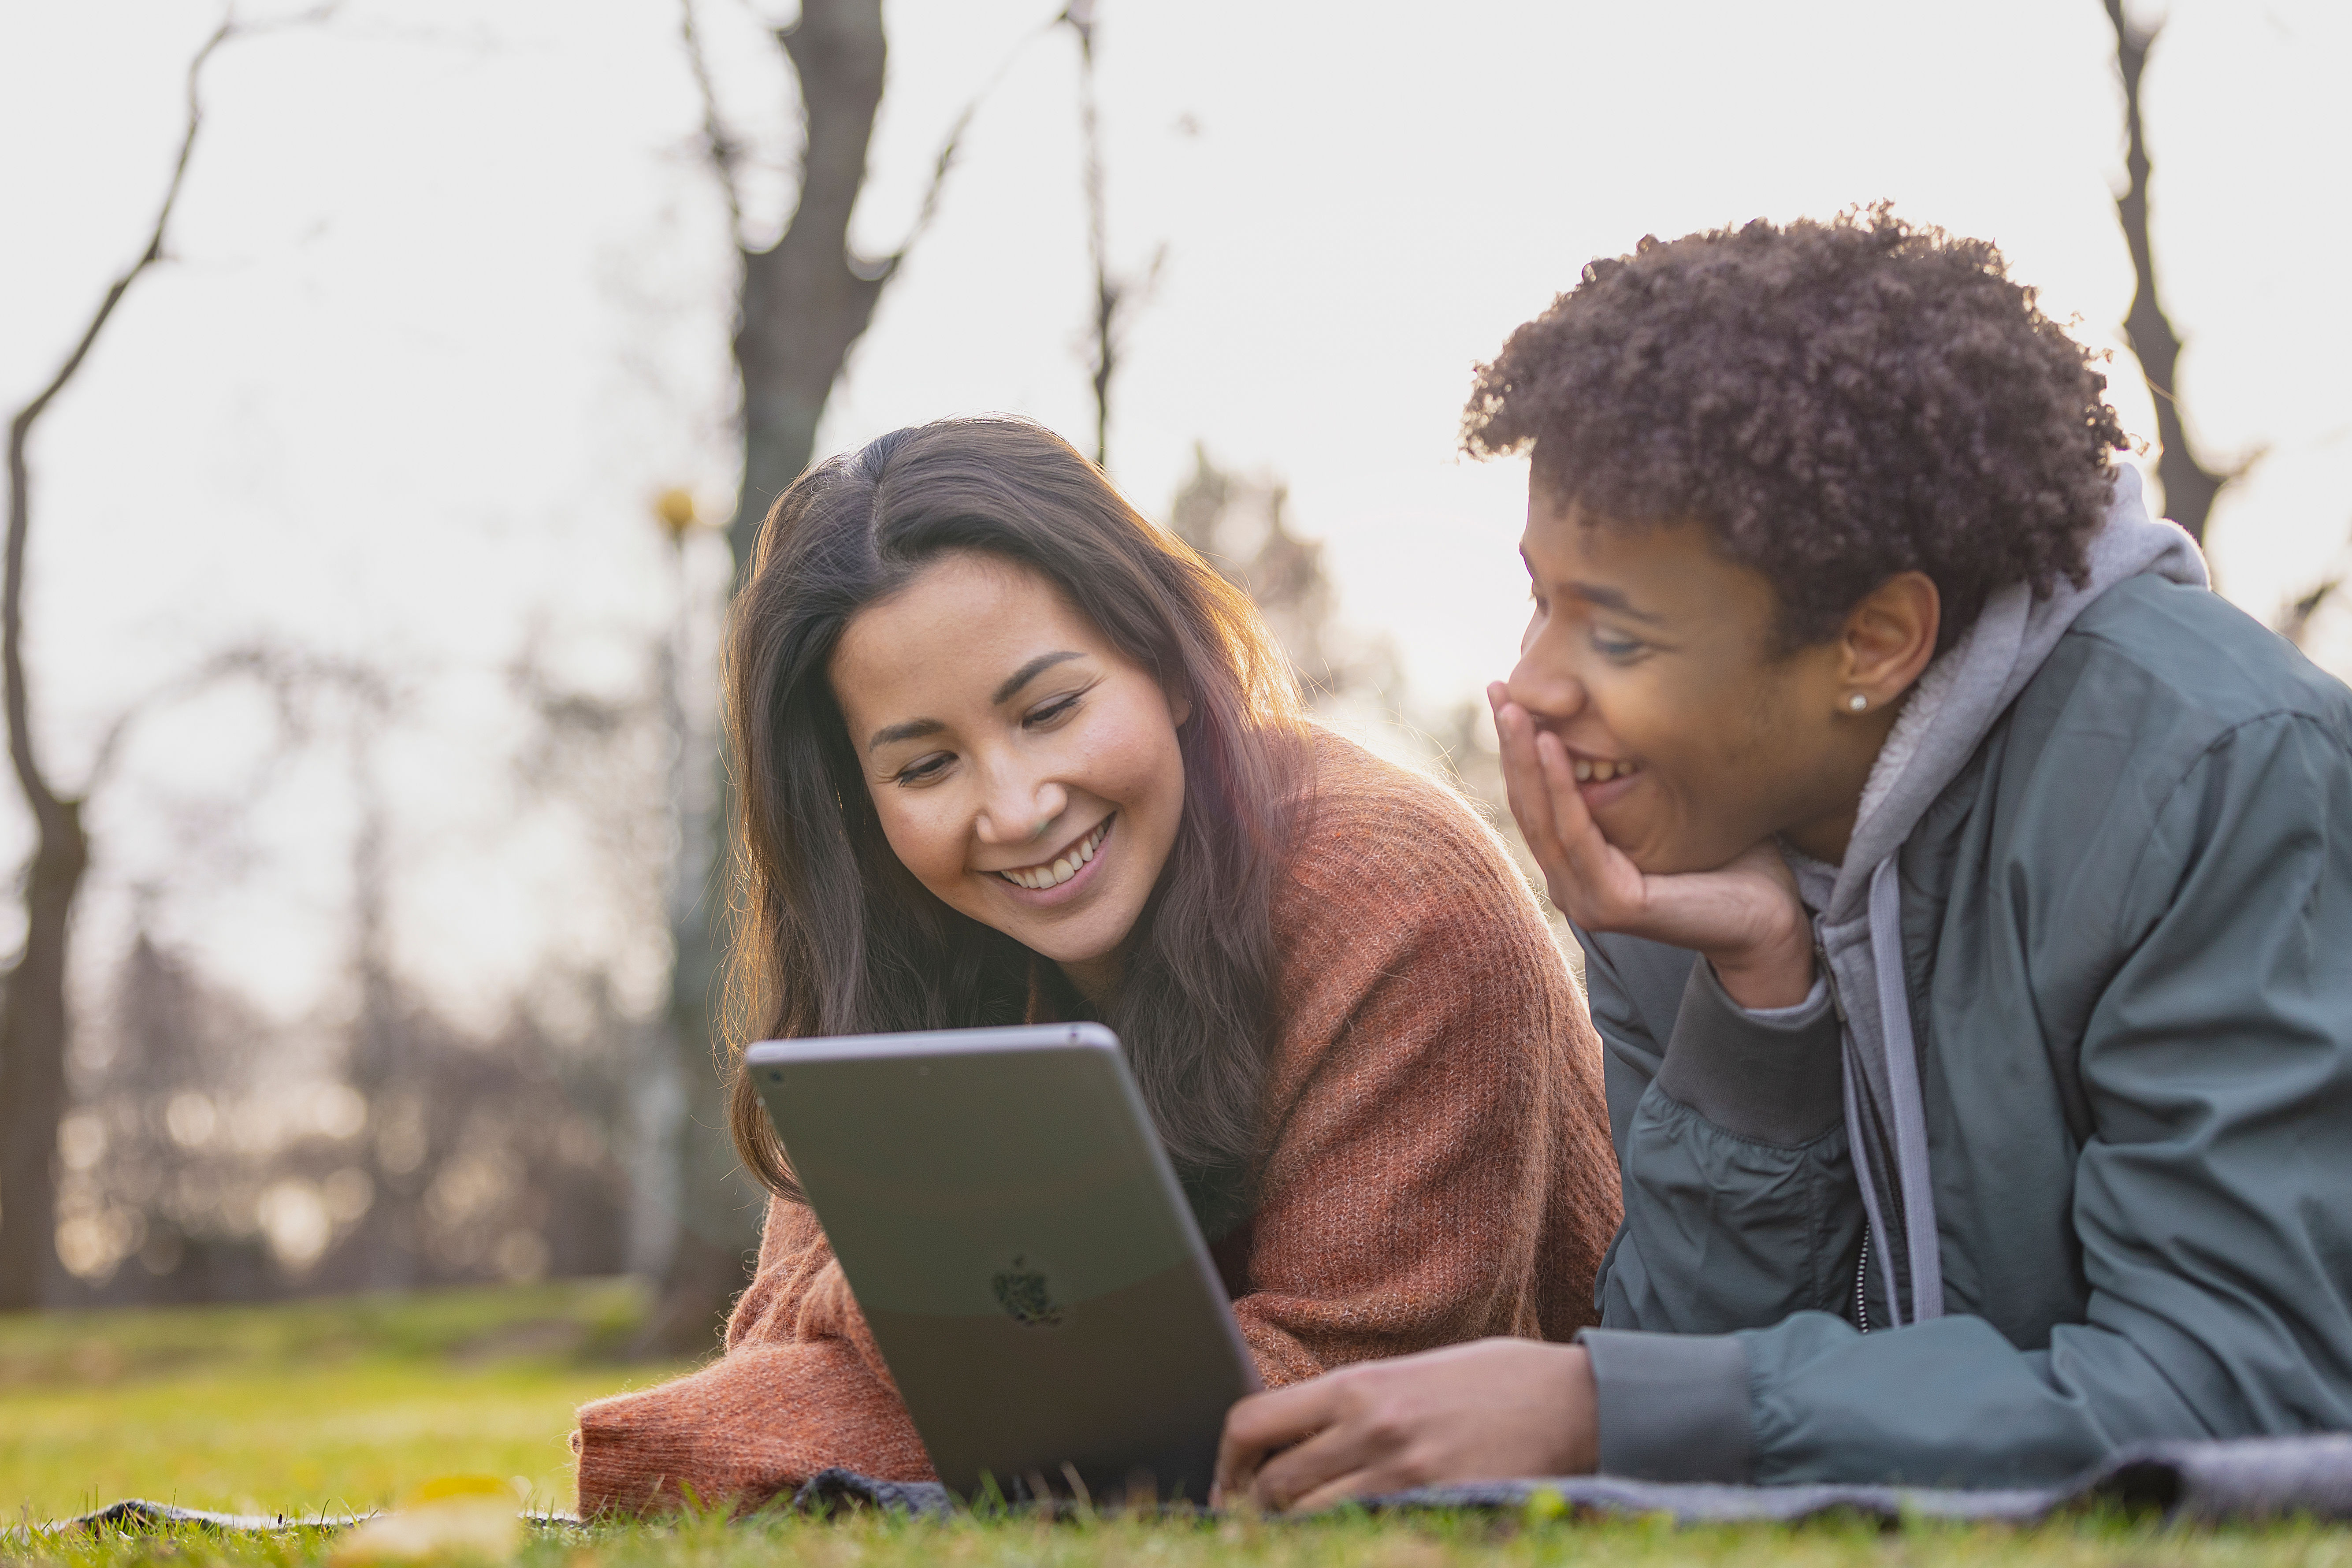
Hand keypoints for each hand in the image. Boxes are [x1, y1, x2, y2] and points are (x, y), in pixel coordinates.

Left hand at [1214, 1339, 1598, 1513]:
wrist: (1575, 1402)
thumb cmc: (1493, 1382)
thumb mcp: (1410, 1373)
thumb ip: (1351, 1404)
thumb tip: (1295, 1442)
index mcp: (1358, 1385)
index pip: (1253, 1422)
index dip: (1226, 1461)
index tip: (1229, 1481)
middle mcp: (1371, 1429)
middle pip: (1273, 1486)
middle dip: (1257, 1509)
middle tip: (1259, 1521)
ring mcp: (1404, 1476)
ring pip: (1311, 1522)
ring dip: (1297, 1532)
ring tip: (1301, 1533)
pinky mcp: (1437, 1509)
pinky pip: (1366, 1535)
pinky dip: (1345, 1540)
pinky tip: (1351, 1539)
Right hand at [1488, 685, 1812, 1007]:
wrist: (1770, 918)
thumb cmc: (1729, 860)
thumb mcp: (1665, 810)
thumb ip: (1627, 782)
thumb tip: (1611, 712)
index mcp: (1578, 866)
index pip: (1537, 801)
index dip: (1518, 748)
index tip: (1504, 692)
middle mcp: (1571, 885)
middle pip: (1529, 806)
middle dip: (1512, 744)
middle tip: (1499, 689)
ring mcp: (1585, 900)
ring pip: (1544, 818)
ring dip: (1525, 758)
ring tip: (1516, 709)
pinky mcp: (1609, 905)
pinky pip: (1577, 834)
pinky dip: (1561, 787)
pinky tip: (1552, 745)